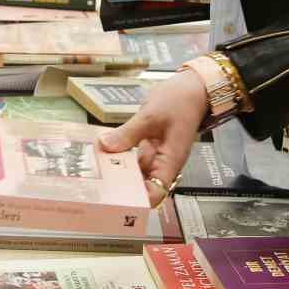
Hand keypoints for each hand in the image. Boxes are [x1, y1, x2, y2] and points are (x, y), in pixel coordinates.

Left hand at [98, 68, 209, 205]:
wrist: (193, 87)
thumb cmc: (180, 101)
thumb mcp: (151, 115)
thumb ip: (128, 133)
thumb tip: (105, 146)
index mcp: (170, 161)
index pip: (156, 193)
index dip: (138, 201)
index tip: (115, 200)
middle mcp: (163, 163)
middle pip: (143, 186)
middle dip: (121, 188)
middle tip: (96, 186)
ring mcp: (156, 155)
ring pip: (136, 171)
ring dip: (118, 171)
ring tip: (95, 171)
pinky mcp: (150, 145)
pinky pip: (134, 156)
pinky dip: (121, 155)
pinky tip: (104, 152)